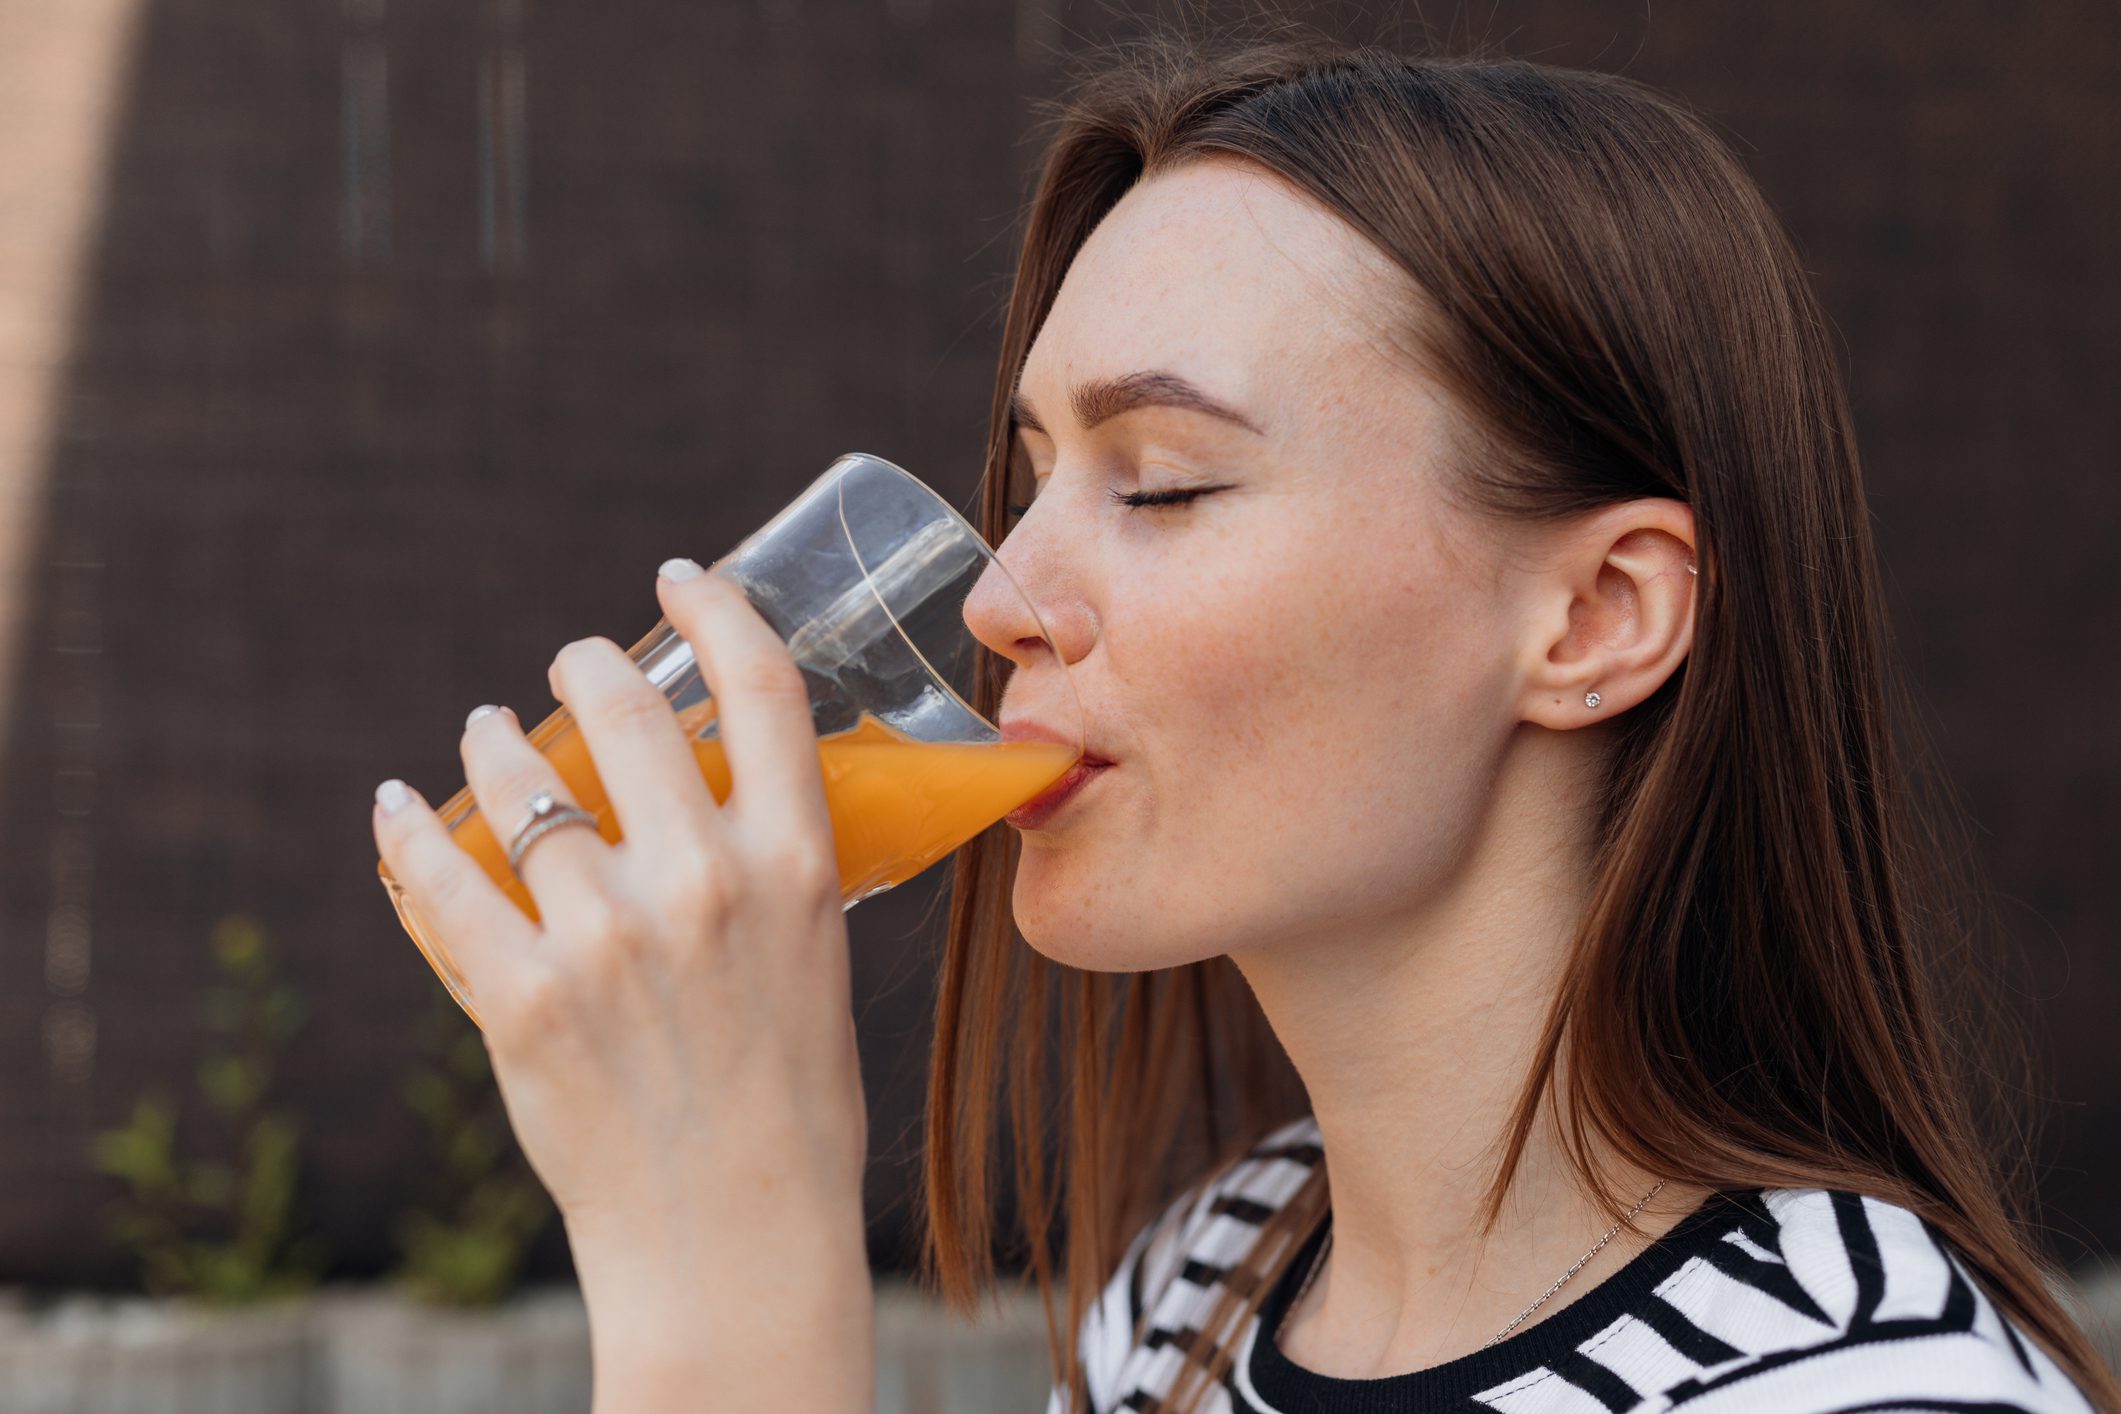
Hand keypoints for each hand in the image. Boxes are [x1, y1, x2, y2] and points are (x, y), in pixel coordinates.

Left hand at [371, 561, 872, 1411]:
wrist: (737, 1240)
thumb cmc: (793, 1109)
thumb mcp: (815, 965)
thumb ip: (769, 877)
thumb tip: (712, 806)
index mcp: (797, 867)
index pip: (766, 691)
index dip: (718, 610)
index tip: (682, 578)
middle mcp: (706, 880)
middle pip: (627, 709)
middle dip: (588, 664)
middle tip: (572, 666)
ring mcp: (608, 936)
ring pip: (519, 783)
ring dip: (493, 740)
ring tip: (485, 732)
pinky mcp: (523, 997)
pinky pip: (442, 880)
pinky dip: (408, 831)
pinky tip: (397, 807)